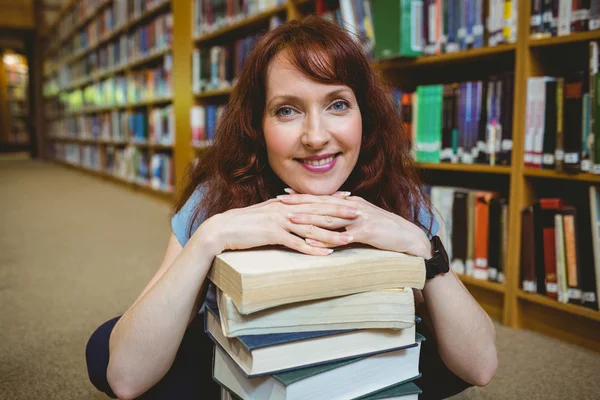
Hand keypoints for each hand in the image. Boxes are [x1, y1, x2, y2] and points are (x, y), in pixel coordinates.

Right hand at [194, 194, 361, 256]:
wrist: (223, 228)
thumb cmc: (245, 223)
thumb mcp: (266, 213)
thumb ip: (283, 212)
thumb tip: (296, 213)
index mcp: (285, 203)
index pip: (315, 201)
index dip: (334, 201)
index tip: (352, 200)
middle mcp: (285, 209)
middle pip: (318, 211)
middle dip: (340, 213)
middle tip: (360, 214)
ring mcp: (279, 221)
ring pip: (311, 228)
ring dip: (332, 234)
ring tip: (350, 238)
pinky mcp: (272, 234)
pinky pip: (296, 243)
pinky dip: (312, 249)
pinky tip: (326, 255)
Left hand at [277, 193, 431, 258]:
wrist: (409, 237)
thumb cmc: (385, 229)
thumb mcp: (364, 216)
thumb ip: (347, 213)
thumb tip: (330, 210)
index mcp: (351, 202)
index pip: (323, 197)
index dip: (303, 196)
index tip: (284, 195)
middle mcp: (353, 206)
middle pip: (322, 203)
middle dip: (300, 202)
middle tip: (280, 202)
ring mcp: (360, 218)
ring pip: (330, 218)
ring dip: (309, 218)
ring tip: (291, 220)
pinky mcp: (367, 232)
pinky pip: (343, 235)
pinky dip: (327, 238)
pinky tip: (313, 240)